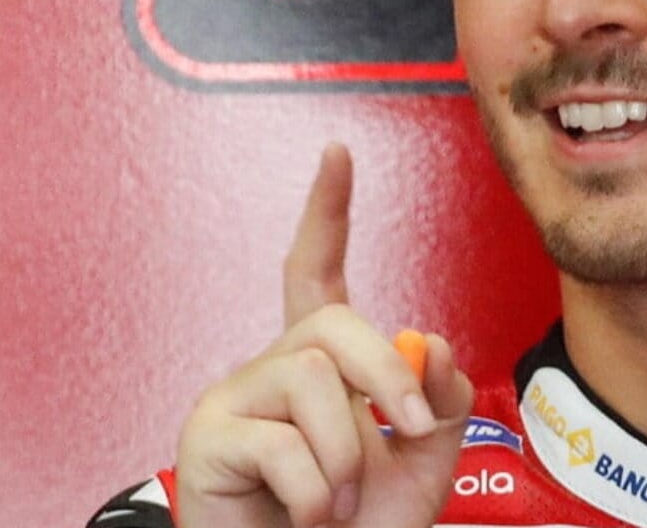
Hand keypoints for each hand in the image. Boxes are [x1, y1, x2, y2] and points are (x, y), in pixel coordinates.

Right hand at [175, 144, 474, 527]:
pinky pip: (279, 441)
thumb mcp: (423, 460)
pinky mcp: (206, 439)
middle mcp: (272, 370)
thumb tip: (432, 346)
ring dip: (348, 452)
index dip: (327, 212)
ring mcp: (233, 400)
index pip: (319, 271)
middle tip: (410, 431)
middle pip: (332, 324)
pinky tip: (309, 516)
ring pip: (312, 380)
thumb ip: (440, 399)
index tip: (337, 154)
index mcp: (322, 365)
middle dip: (386, 374)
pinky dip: (316, 491)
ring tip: (340, 503)